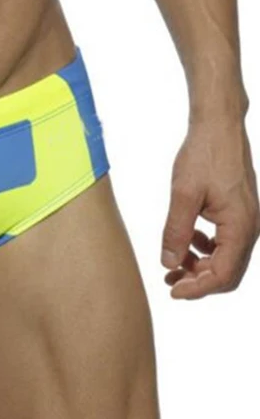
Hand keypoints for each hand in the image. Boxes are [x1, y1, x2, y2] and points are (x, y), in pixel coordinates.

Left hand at [162, 116, 259, 297]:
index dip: (197, 289)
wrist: (218, 127)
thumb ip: (176, 231)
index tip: (172, 291)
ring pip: (226, 258)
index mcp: (240, 227)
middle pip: (227, 272)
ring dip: (200, 265)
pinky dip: (205, 247)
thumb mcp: (183, 195)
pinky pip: (225, 241)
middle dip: (198, 281)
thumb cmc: (203, 155)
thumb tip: (169, 263)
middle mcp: (249, 228)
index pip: (222, 275)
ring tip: (172, 264)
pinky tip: (187, 240)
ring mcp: (246, 220)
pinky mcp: (238, 212)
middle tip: (169, 281)